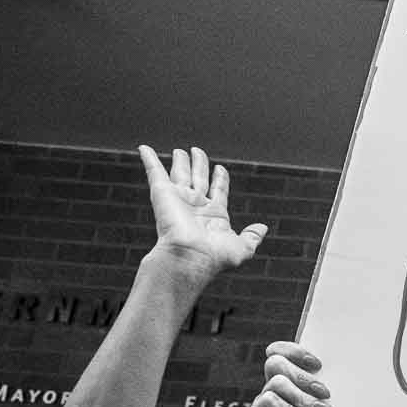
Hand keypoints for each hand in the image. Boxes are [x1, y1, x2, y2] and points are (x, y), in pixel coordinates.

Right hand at [139, 145, 268, 282]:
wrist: (190, 258)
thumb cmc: (215, 257)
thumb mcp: (242, 248)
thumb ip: (252, 237)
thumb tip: (263, 228)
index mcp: (214, 215)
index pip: (218, 191)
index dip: (220, 179)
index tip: (220, 169)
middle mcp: (196, 206)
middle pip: (199, 179)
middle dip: (200, 165)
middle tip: (198, 151)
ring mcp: (179, 199)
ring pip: (180, 174)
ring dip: (181, 161)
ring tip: (181, 151)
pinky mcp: (162, 194)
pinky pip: (154, 171)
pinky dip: (149, 159)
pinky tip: (144, 148)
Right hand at [246, 342, 348, 406]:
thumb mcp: (332, 393)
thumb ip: (325, 373)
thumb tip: (333, 354)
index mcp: (290, 375)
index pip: (280, 350)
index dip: (294, 351)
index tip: (317, 364)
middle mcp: (273, 385)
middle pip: (275, 362)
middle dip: (302, 376)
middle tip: (324, 392)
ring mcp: (262, 400)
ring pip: (277, 382)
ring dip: (302, 398)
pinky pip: (269, 400)